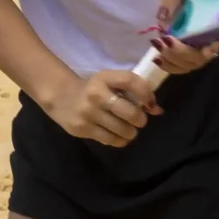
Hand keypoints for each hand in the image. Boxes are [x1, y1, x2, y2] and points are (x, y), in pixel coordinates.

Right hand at [40, 68, 158, 148]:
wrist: (61, 98)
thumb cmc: (94, 90)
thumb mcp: (110, 83)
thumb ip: (133, 92)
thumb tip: (157, 110)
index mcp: (104, 77)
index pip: (131, 81)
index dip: (146, 93)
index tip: (150, 103)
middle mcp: (96, 94)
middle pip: (131, 112)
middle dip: (140, 120)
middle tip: (138, 120)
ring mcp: (88, 113)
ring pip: (123, 130)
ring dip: (131, 132)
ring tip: (128, 129)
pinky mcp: (83, 129)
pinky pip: (111, 140)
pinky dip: (121, 140)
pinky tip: (119, 135)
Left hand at [143, 0, 218, 77]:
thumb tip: (162, 20)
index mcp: (215, 23)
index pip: (215, 44)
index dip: (206, 52)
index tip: (199, 49)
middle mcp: (209, 40)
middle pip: (199, 58)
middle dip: (180, 53)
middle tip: (163, 41)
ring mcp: (197, 49)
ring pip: (189, 65)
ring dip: (172, 61)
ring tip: (157, 48)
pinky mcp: (186, 54)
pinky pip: (181, 67)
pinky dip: (168, 66)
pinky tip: (157, 59)